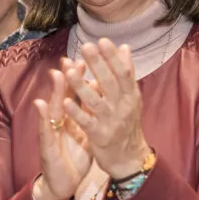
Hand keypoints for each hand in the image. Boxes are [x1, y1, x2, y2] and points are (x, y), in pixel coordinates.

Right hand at [33, 64, 91, 199]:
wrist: (62, 183)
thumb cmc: (74, 155)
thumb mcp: (86, 131)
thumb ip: (89, 112)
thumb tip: (100, 93)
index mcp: (73, 117)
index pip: (78, 93)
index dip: (83, 76)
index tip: (90, 57)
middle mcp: (60, 121)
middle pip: (64, 95)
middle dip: (68, 76)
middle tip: (73, 57)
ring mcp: (51, 132)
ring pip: (52, 107)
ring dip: (54, 90)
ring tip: (56, 73)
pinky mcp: (46, 146)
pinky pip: (45, 130)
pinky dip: (43, 117)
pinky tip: (40, 104)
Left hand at [62, 39, 150, 179]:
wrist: (129, 158)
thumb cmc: (128, 123)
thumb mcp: (131, 98)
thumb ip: (126, 73)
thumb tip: (125, 47)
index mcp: (130, 96)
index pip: (123, 73)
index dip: (112, 57)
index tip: (102, 41)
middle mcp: (122, 107)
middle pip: (109, 83)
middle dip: (97, 64)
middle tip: (85, 47)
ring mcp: (110, 122)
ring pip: (95, 101)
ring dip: (81, 85)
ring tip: (69, 71)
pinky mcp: (99, 136)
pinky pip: (86, 122)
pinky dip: (76, 112)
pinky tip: (66, 102)